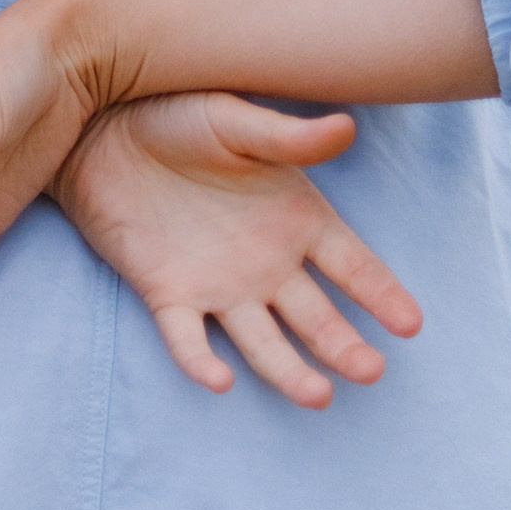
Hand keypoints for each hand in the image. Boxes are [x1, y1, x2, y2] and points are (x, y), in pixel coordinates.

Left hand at [54, 92, 421, 407]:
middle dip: (344, 345)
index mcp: (293, 217)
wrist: (100, 128)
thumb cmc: (174, 114)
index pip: (351, 265)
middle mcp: (265, 262)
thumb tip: (346, 128)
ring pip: (262, 341)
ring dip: (289, 371)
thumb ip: (287, 137)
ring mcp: (218, 285)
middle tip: (371, 370)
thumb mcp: (232, 119)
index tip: (411, 323)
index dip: (381, 293)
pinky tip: (221, 379)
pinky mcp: (168, 295)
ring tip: (318, 395)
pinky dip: (202, 362)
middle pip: (316, 316)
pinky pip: (188, 339)